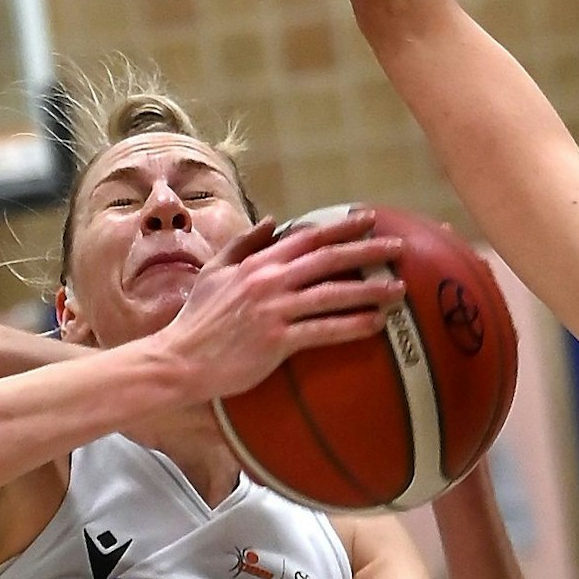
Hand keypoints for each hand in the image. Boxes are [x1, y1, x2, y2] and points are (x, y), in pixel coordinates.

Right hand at [152, 212, 400, 399]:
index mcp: (256, 262)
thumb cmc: (197, 318)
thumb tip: (274, 221)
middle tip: (397, 247)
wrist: (179, 359)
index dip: (341, 227)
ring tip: (399, 289)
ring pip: (332, 294)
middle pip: (328, 259)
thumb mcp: (214, 271)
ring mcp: (274, 310)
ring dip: (370, 290)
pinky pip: (324, 330)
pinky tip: (376, 324)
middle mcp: (268, 280)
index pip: (308, 237)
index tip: (369, 219)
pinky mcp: (277, 341)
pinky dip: (352, 325)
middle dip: (367, 251)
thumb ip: (243, 243)